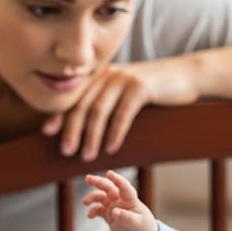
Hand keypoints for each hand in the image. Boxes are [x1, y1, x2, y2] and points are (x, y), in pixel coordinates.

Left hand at [41, 59, 200, 160]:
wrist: (184, 75)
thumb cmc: (150, 91)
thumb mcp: (122, 92)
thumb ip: (103, 101)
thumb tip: (80, 129)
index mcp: (99, 75)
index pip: (74, 96)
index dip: (59, 114)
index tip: (47, 133)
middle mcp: (107, 74)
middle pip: (83, 104)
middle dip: (72, 130)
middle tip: (66, 152)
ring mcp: (123, 78)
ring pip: (99, 110)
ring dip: (91, 136)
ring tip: (87, 157)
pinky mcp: (141, 86)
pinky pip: (123, 113)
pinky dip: (115, 133)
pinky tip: (111, 149)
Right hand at [82, 169, 157, 230]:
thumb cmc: (144, 230)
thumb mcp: (136, 225)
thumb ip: (125, 217)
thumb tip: (114, 212)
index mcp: (131, 201)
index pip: (124, 187)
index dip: (117, 180)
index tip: (109, 173)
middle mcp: (121, 201)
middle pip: (109, 188)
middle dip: (98, 182)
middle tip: (87, 178)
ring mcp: (114, 208)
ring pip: (101, 197)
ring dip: (93, 197)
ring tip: (84, 202)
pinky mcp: (109, 216)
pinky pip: (99, 210)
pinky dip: (93, 211)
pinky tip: (90, 216)